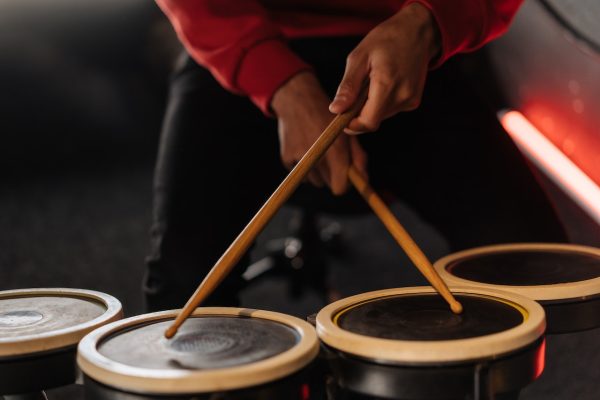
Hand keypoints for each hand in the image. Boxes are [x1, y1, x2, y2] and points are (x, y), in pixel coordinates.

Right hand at [271, 72, 367, 194]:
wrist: (297, 100)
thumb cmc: (327, 117)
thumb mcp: (348, 132)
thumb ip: (358, 157)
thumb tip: (363, 180)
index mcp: (336, 152)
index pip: (340, 188)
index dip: (344, 184)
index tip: (345, 177)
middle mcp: (317, 158)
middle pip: (328, 185)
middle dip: (333, 176)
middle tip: (332, 159)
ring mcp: (300, 159)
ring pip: (314, 181)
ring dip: (318, 172)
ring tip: (318, 150)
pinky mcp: (287, 158)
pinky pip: (300, 174)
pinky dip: (304, 167)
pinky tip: (305, 148)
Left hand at [329, 3, 440, 132]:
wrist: (417, 31)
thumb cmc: (385, 39)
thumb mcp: (359, 57)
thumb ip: (348, 87)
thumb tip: (335, 110)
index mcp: (387, 85)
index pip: (368, 122)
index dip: (352, 126)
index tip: (341, 118)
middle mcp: (403, 96)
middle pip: (373, 119)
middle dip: (360, 111)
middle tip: (357, 88)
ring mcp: (411, 100)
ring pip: (381, 115)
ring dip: (371, 105)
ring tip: (373, 80)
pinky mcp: (414, 101)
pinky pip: (391, 109)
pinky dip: (382, 101)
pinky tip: (385, 81)